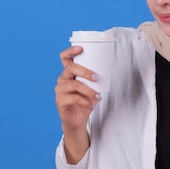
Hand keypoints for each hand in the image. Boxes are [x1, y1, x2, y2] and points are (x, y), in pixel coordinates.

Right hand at [54, 46, 100, 162]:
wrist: (78, 120)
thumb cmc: (84, 101)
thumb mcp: (91, 87)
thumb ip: (95, 79)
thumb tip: (109, 68)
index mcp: (68, 73)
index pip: (65, 58)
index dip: (70, 51)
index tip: (80, 48)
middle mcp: (62, 79)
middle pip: (70, 68)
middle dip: (85, 71)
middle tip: (96, 78)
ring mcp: (60, 90)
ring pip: (74, 85)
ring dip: (89, 90)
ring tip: (98, 96)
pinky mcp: (60, 101)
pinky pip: (74, 98)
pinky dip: (85, 101)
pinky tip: (91, 105)